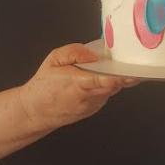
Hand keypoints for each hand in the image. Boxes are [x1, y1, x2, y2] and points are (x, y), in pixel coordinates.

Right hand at [19, 43, 137, 131]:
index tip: (130, 71)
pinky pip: (106, 94)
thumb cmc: (43, 86)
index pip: (104, 81)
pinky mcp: (94, 109)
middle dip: (122, 74)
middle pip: (114, 85)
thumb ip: (74, 52)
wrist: (35, 112)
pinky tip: (99, 79)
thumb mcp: (53, 60)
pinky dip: (106, 86)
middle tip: (128, 62)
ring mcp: (92, 106)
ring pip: (112, 90)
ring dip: (113, 79)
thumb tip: (93, 54)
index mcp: (78, 84)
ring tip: (108, 69)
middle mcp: (88, 97)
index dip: (119, 76)